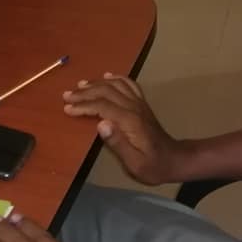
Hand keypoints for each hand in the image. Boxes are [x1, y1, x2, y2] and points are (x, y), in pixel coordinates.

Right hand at [63, 73, 185, 184]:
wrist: (174, 160)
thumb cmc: (153, 166)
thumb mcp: (135, 163)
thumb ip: (118, 144)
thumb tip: (100, 123)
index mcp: (130, 121)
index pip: (102, 106)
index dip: (84, 106)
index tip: (67, 109)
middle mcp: (134, 107)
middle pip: (106, 92)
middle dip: (85, 92)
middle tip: (67, 95)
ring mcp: (139, 103)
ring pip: (116, 85)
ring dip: (97, 83)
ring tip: (80, 86)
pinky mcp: (142, 103)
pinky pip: (129, 84)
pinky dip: (116, 78)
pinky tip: (107, 76)